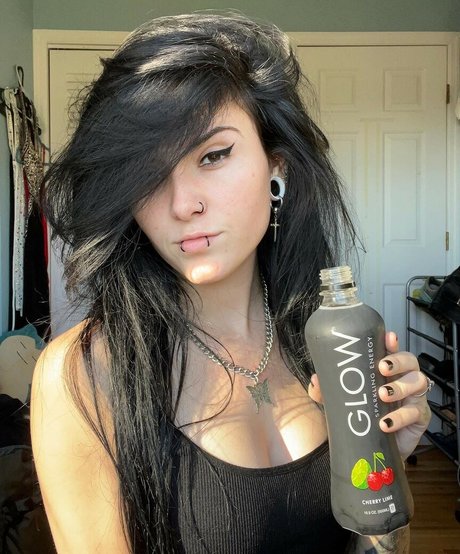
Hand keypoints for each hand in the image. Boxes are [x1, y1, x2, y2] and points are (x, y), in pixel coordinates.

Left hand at [308, 331, 431, 460]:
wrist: (373, 451)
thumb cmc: (362, 418)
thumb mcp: (342, 402)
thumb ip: (327, 391)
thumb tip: (316, 379)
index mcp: (387, 371)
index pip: (393, 351)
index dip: (392, 343)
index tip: (388, 337)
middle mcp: (403, 379)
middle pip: (411, 361)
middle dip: (398, 361)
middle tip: (381, 368)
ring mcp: (414, 397)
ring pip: (418, 382)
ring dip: (400, 386)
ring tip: (382, 394)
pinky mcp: (420, 417)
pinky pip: (415, 412)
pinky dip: (400, 417)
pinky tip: (385, 422)